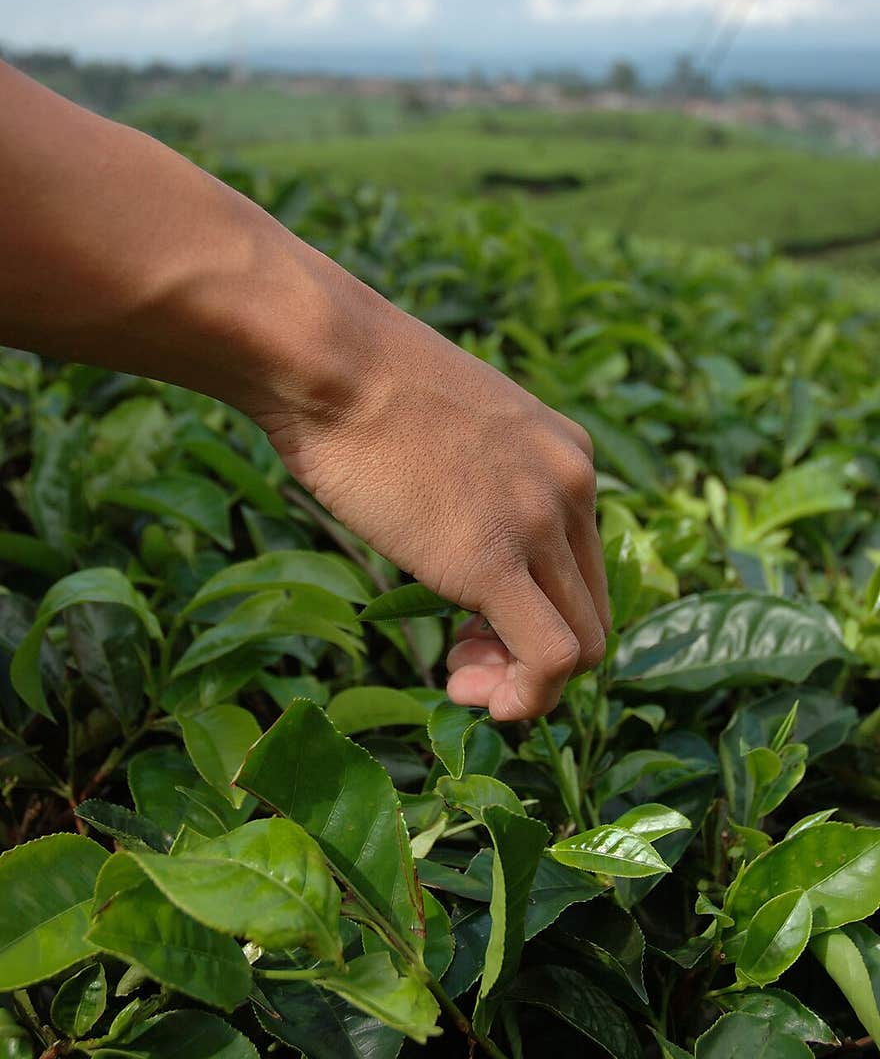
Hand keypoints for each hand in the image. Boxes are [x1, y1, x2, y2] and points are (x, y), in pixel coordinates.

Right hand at [264, 290, 609, 720]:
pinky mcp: (497, 562)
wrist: (327, 358)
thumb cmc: (360, 385)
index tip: (475, 627)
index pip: (583, 564)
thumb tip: (457, 527)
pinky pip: (550, 659)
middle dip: (532, 655)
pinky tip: (475, 697)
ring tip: (460, 679)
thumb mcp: (451, 427)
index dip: (538, 611)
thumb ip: (481, 479)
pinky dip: (527, 700)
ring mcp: (541, 523)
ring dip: (525, 684)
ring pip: (582, 645)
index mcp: (567, 452)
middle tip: (463, 663)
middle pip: (590, 610)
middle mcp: (574, 485)